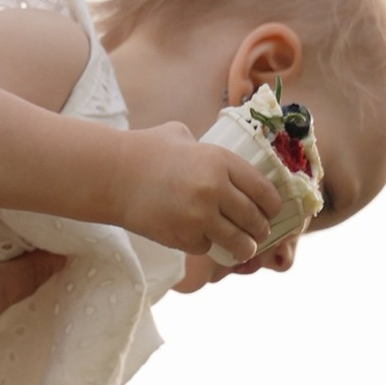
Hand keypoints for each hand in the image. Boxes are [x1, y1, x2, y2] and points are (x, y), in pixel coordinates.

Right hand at [115, 125, 280, 267]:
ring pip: (238, 241)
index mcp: (221, 160)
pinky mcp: (183, 236)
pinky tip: (200, 239)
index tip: (272, 211)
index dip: (273, 205)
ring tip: (244, 247)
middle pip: (255, 219)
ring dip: (244, 247)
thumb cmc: (146, 151)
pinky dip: (206, 246)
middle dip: (261, 230)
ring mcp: (200, 215)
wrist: (112, 174)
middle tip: (260, 233)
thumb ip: (208, 151)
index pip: (265, 190)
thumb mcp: (183, 137)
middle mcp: (216, 188)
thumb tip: (222, 161)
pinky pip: (207, 248)